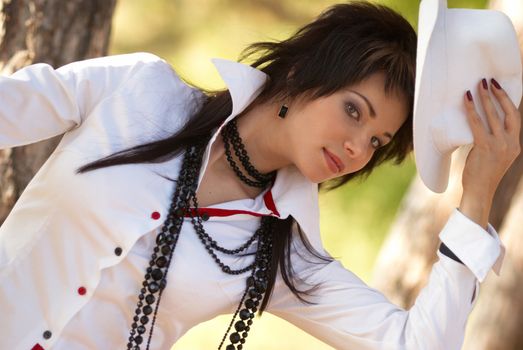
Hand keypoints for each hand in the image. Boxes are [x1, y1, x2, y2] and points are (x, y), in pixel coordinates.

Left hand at [460, 78, 520, 227]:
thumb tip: (481, 126)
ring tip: (478, 85)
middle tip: (490, 81)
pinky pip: (477, 124)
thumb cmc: (481, 174)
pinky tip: (467, 99)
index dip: (508, 102)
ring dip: (486, 99)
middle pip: (509, 113)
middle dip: (499, 95)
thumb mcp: (493, 156)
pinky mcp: (486, 148)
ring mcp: (500, 146)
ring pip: (493, 116)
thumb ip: (493, 142)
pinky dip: (472, 110)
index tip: (501, 88)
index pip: (515, 119)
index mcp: (515, 145)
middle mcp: (511, 144)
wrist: (480, 192)